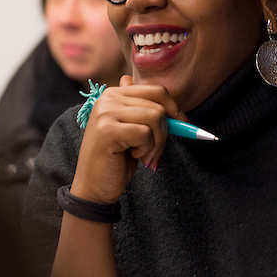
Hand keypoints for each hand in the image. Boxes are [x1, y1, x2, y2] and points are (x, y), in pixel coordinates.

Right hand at [69, 76, 184, 204]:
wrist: (94, 186)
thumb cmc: (115, 159)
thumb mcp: (132, 131)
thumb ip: (142, 111)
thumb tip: (166, 100)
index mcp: (114, 94)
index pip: (156, 90)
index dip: (174, 108)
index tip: (183, 124)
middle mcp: (108, 98)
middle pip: (158, 105)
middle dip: (165, 132)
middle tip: (155, 151)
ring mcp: (106, 112)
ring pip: (155, 117)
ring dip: (157, 142)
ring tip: (144, 155)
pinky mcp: (108, 130)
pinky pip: (145, 133)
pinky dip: (146, 149)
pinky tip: (134, 156)